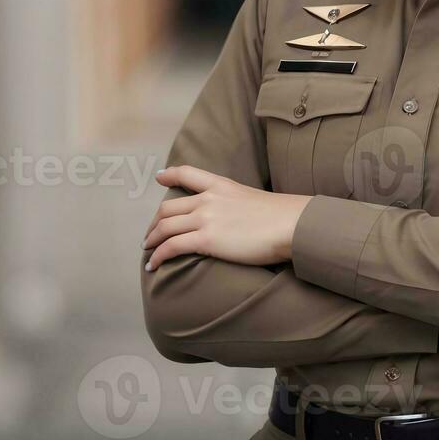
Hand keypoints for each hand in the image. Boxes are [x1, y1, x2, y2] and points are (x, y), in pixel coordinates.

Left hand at [142, 166, 310, 272]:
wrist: (290, 224)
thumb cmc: (281, 217)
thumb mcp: (254, 199)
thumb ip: (237, 204)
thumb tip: (237, 219)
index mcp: (221, 185)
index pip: (188, 173)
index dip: (170, 175)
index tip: (159, 178)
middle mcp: (208, 199)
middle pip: (168, 208)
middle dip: (154, 223)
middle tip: (150, 236)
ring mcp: (206, 218)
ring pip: (165, 227)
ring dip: (151, 241)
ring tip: (148, 252)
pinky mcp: (206, 239)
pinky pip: (171, 246)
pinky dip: (158, 256)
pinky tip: (153, 265)